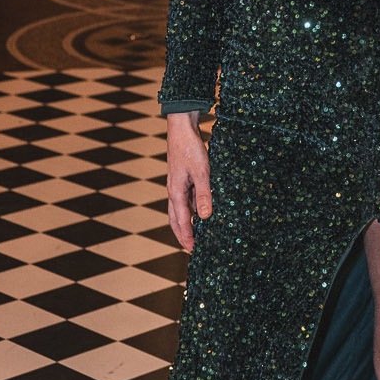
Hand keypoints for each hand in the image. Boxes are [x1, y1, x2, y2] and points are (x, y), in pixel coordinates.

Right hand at [166, 112, 210, 252]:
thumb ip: (204, 195)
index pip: (181, 221)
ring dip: (187, 223)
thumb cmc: (190, 148)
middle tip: (191, 249)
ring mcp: (177, 185)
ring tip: (197, 235)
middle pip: (176, 219)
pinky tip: (202, 212)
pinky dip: (192, 209)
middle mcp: (174, 191)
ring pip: (180, 210)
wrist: (182, 128)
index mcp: (176, 192)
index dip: (187, 237)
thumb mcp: (201, 172)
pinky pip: (186, 200)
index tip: (193, 251)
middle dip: (183, 235)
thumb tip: (205, 217)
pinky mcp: (183, 179)